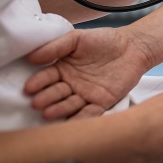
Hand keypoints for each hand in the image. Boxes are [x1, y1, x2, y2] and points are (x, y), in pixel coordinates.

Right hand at [24, 27, 151, 119]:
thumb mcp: (77, 39)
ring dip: (59, 110)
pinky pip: (90, 112)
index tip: (29, 88)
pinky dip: (81, 118)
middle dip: (46, 98)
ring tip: (48, 113)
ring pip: (70, 105)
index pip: (46, 78)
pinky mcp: (103, 102)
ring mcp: (86, 95)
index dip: (38, 82)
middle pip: (56, 93)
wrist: (133, 46)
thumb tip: (31, 57)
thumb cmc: (103, 40)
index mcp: (62, 69)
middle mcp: (72, 84)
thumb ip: (56, 47)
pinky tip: (72, 123)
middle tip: (37, 103)